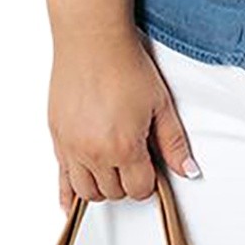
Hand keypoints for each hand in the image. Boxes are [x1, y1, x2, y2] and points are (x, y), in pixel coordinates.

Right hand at [49, 28, 200, 212]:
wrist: (93, 41)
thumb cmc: (126, 66)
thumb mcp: (160, 104)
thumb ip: (173, 142)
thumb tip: (188, 171)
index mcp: (124, 147)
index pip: (139, 189)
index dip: (150, 180)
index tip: (152, 167)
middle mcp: (94, 153)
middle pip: (113, 192)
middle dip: (127, 182)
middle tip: (135, 160)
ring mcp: (71, 147)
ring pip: (87, 192)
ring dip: (102, 187)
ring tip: (113, 169)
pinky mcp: (57, 138)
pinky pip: (60, 180)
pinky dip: (67, 194)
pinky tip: (70, 203)